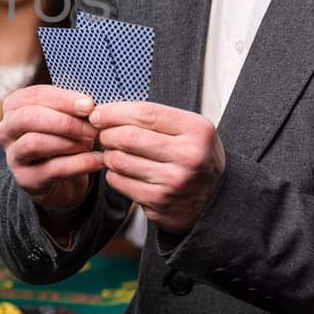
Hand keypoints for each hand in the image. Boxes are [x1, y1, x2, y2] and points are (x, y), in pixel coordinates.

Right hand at [0, 85, 103, 211]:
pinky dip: (80, 164)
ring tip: (91, 143)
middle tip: (91, 127)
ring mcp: (13, 156)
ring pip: (35, 143)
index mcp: (14, 107)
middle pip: (29, 117)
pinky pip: (52, 169)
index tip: (89, 105)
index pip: (36, 95)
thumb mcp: (64, 118)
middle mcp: (6, 130)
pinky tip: (97, 160)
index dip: (63, 99)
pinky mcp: (26, 179)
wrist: (62, 180)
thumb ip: (72, 108)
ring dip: (69, 142)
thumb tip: (89, 104)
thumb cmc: (63, 139)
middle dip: (64, 121)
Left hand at [89, 101, 224, 233]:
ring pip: (120, 160)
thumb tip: (107, 112)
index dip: (114, 111)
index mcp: (197, 130)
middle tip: (103, 134)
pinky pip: (119, 182)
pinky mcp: (159, 201)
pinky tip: (122, 171)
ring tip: (113, 152)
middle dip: (107, 133)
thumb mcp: (189, 131)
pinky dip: (113, 174)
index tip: (99, 113)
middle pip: (128, 137)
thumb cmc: (194, 158)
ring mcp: (174, 181)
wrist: (214, 200)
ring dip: (108, 154)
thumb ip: (155, 119)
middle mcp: (188, 155)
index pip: (145, 113)